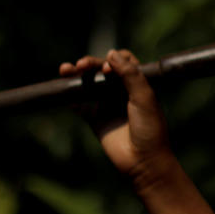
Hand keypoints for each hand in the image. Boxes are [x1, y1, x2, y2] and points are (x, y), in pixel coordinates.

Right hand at [59, 50, 173, 181]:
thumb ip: (130, 74)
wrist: (143, 160)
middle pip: (102, 70)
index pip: (123, 61)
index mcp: (137, 83)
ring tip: (65, 70)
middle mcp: (122, 91)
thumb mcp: (144, 97)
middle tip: (80, 65)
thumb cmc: (149, 127)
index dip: (113, 59)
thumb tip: (112, 53)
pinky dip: (71, 98)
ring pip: (89, 84)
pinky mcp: (96, 120)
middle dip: (90, 63)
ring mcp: (107, 105)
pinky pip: (80, 105)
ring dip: (76, 75)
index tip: (108, 69)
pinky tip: (65, 92)